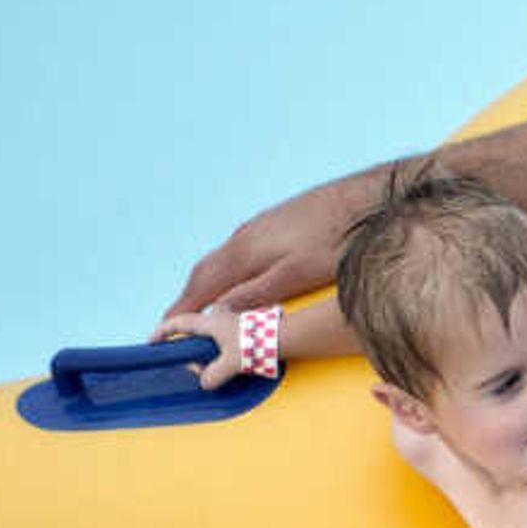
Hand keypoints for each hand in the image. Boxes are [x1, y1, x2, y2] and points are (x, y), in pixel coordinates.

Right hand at [152, 306, 250, 388]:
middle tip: (190, 367)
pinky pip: (224, 344)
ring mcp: (233, 324)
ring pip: (210, 339)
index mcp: (211, 321)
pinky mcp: (245, 333)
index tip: (152, 343)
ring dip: (205, 354)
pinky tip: (229, 366)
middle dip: (188, 350)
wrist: (287, 338)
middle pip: (193, 331)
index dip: (163, 332)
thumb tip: (205, 382)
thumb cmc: (259, 345)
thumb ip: (215, 374)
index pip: (179, 323)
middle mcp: (220, 319)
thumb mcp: (232, 363)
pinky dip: (219, 355)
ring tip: (211, 371)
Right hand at [168, 169, 377, 321]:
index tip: (164, 329)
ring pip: (222, 259)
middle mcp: (244, 236)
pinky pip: (237, 250)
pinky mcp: (274, 223)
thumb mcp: (297, 276)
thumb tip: (219, 311)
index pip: (202, 285)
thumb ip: (257, 294)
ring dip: (207, 282)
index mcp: (245, 252)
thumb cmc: (335, 240)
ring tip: (201, 304)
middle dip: (189, 297)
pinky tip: (238, 276)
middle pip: (206, 271)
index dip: (182, 309)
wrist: (362, 198)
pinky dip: (227, 269)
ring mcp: (258, 227)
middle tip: (177, 321)